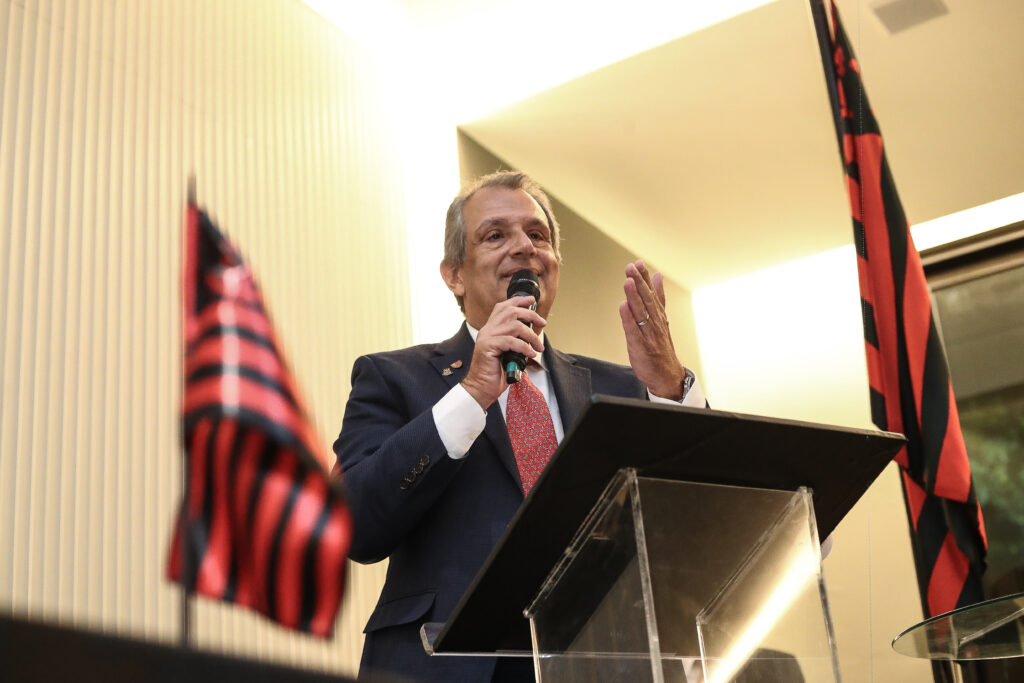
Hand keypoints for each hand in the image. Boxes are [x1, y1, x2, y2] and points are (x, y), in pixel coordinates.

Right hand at [461, 297, 545, 409]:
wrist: (481, 388)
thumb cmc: (495, 373)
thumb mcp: (508, 353)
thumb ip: (515, 341)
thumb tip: (532, 335)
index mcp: (490, 329)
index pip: (503, 307)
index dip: (518, 301)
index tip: (532, 300)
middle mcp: (487, 330)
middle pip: (511, 312)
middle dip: (530, 315)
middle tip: (542, 324)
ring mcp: (486, 337)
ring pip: (514, 326)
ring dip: (531, 335)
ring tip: (538, 346)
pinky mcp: (488, 346)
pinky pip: (511, 341)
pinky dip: (524, 347)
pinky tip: (530, 354)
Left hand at [619, 260, 687, 399]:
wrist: (667, 374)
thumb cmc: (661, 346)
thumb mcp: (661, 318)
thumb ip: (658, 296)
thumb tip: (657, 275)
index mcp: (658, 315)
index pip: (651, 292)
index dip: (644, 277)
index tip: (638, 263)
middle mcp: (654, 322)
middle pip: (646, 299)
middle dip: (638, 283)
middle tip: (631, 267)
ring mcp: (648, 334)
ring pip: (641, 312)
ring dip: (634, 296)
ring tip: (628, 281)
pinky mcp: (640, 346)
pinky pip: (633, 330)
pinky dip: (628, 318)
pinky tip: (623, 306)